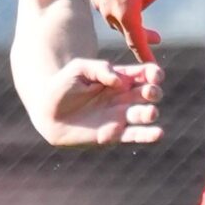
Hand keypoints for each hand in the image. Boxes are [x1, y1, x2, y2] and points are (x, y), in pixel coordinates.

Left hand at [32, 55, 162, 149]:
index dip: (153, 74)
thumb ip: (100, 68)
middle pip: (148, 93)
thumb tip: (120, 80)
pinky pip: (134, 135)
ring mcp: (120, 116)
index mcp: (119, 78)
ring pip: (144, 114)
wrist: (46, 110)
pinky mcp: (113, 134)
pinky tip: (158, 133)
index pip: (143, 74)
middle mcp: (123, 97)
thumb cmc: (62, 85)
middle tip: (149, 92)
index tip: (155, 75)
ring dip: (150, 113)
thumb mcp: (79, 68)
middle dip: (153, 92)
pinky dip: (147, 135)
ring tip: (149, 112)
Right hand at [89, 0, 161, 63]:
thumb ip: (145, 6)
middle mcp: (110, 14)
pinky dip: (117, 2)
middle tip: (158, 37)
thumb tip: (137, 11)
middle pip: (127, 32)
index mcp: (127, 15)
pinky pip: (108, 6)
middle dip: (142, 36)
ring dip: (128, 14)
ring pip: (117, 18)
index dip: (146, 58)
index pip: (137, 44)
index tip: (152, 70)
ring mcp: (100, 5)